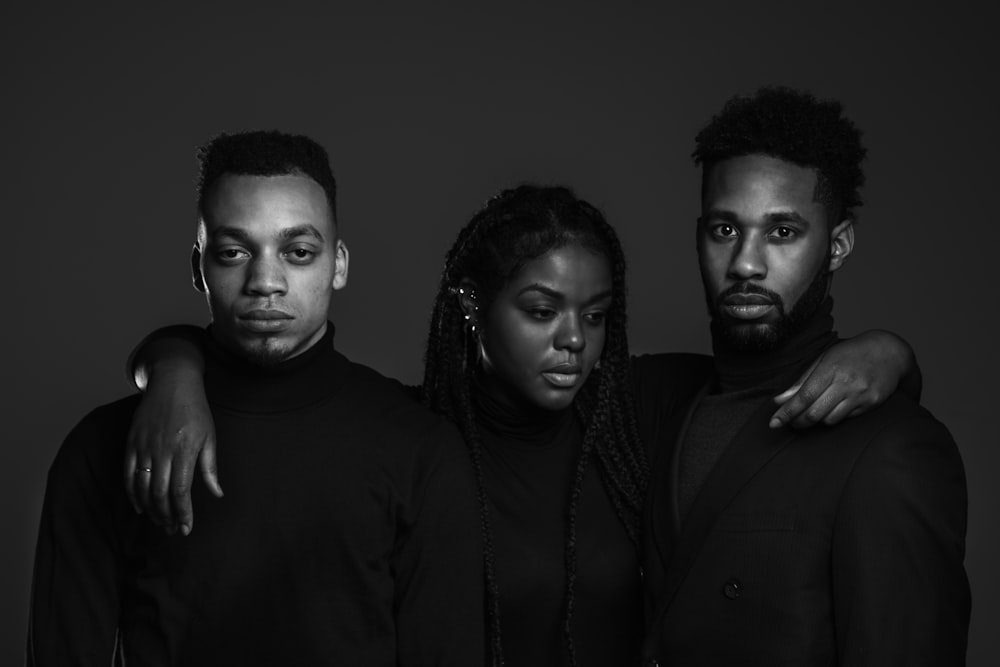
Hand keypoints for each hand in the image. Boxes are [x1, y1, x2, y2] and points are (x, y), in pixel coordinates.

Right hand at [123, 362, 220, 534]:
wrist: (173, 381)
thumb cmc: (196, 409)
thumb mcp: (210, 435)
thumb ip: (210, 467)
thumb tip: (216, 493)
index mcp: (185, 449)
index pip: (181, 491)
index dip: (183, 513)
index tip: (186, 527)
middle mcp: (162, 450)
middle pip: (160, 493)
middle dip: (166, 516)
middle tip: (172, 529)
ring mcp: (144, 446)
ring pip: (142, 487)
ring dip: (149, 509)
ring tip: (159, 521)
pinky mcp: (132, 442)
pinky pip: (127, 473)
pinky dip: (131, 493)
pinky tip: (139, 506)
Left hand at [769, 330, 916, 428]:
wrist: (890, 352)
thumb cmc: (852, 354)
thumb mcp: (825, 359)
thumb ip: (802, 381)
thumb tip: (780, 400)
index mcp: (830, 368)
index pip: (803, 396)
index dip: (786, 412)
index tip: (774, 423)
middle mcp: (846, 383)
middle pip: (814, 413)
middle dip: (797, 422)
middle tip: (790, 422)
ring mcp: (860, 395)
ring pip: (829, 420)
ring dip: (816, 421)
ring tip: (810, 414)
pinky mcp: (871, 404)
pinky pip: (846, 418)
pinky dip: (834, 417)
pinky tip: (833, 408)